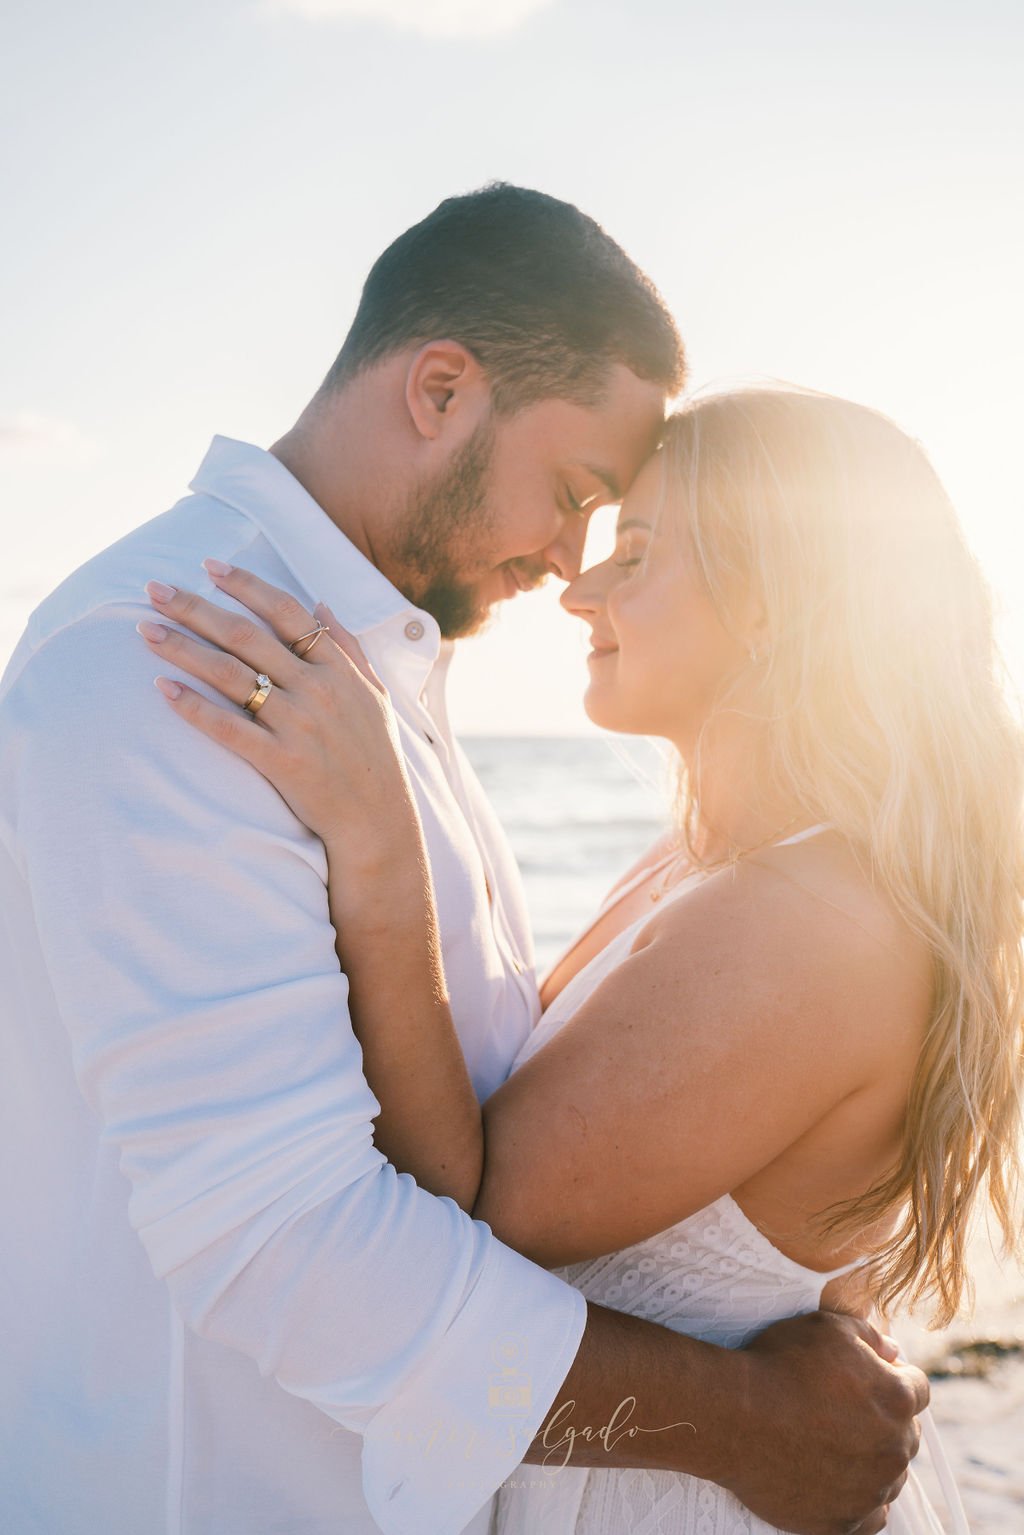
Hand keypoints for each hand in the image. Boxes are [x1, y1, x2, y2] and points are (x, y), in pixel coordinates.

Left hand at [138, 562, 410, 848]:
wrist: (378, 820)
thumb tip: (320, 602)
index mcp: (338, 668)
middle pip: (245, 635)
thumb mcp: (374, 693)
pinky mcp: (282, 761)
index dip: (246, 585)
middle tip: (154, 590)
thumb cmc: (375, 756)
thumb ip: (348, 645)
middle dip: (195, 608)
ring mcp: (299, 725)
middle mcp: (317, 689)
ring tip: (146, 632)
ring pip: (230, 675)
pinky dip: (195, 707)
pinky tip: (164, 689)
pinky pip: (230, 728)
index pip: (286, 612)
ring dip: (183, 648)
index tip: (209, 566)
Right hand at [723, 1311, 927, 1534]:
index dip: (893, 1377)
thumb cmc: (778, 1364)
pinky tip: (839, 1482)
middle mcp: (894, 1449)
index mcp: (896, 1399)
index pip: (918, 1388)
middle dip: (884, 1419)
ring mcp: (870, 1490)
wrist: (732, 1416)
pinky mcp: (843, 1522)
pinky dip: (861, 1501)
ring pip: (891, 1475)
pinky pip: (872, 1517)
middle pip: (906, 1433)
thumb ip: (869, 1335)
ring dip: (873, 1460)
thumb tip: (892, 1350)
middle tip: (842, 1408)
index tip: (866, 1376)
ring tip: (833, 1443)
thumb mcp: (826, 1326)